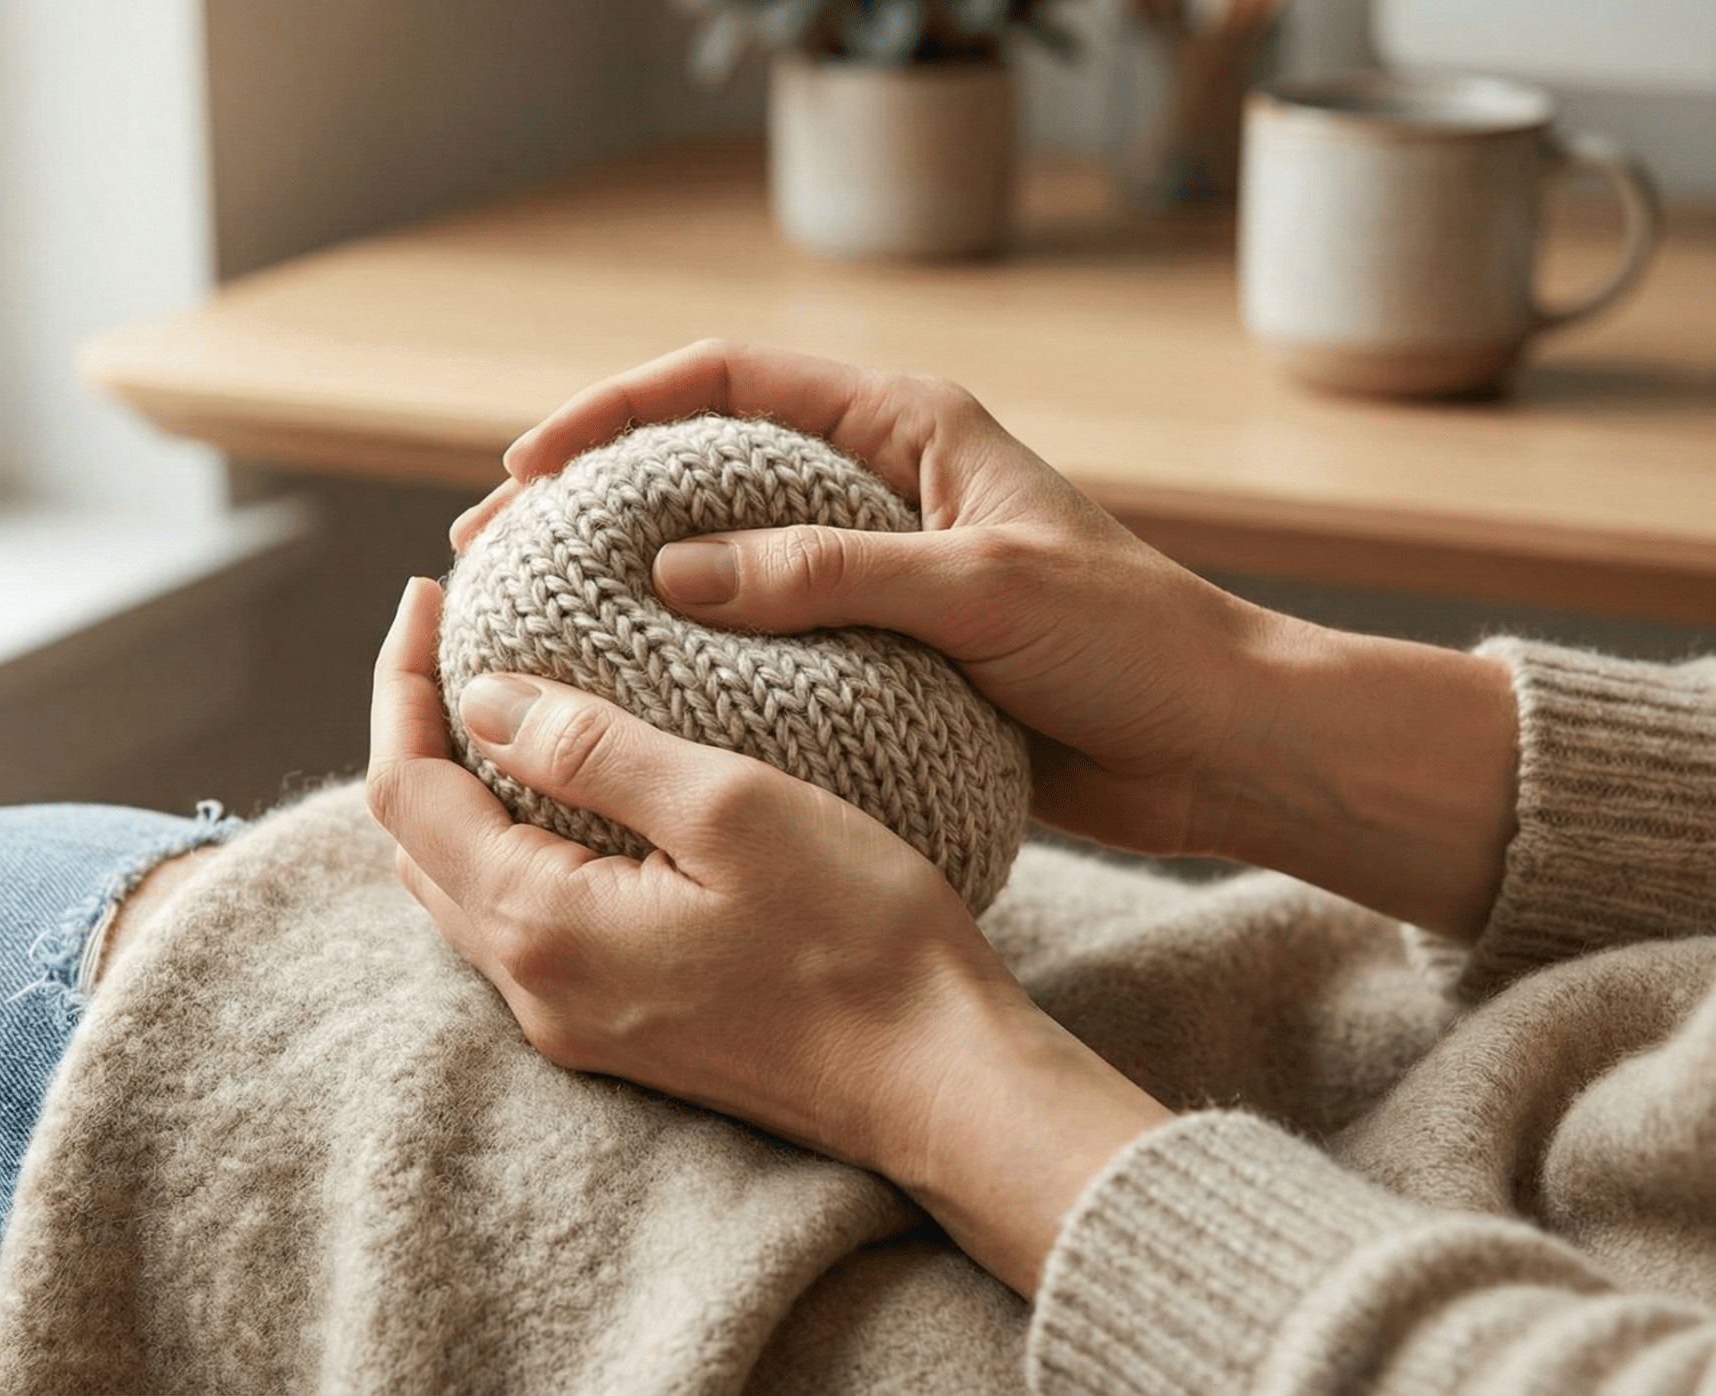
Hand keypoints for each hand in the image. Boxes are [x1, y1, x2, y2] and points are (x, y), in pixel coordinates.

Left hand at [366, 577, 1166, 1293]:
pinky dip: (514, 846)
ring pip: (463, 890)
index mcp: (544, 925)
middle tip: (460, 639)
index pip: (406, 790)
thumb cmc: (860, 940)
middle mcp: (537, 989)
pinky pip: (523, 927)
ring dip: (464, 794)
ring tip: (510, 703)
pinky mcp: (620, 1033)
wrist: (938, 1082)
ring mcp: (574, 1022)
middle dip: (418, 733)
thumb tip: (480, 695)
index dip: (398, 683)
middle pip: (416, 844)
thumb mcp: (732, 809)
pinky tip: (574, 799)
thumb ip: (595, 748)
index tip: (429, 593)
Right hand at [457, 341, 1520, 936]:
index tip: (533, 465)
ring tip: (530, 631)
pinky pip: (763, 645)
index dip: (618, 409)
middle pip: (702, 464)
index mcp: (906, 428)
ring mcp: (874, 573)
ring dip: (627, 587)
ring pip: (721, 561)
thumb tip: (672, 571)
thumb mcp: (978, 593)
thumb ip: (827, 573)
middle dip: (593, 498)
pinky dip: (691, 665)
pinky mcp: (881, 654)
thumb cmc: (1131, 646)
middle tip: (494, 553)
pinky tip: (626, 704)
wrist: (1222, 749)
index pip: (728, 381)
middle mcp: (878, 487)